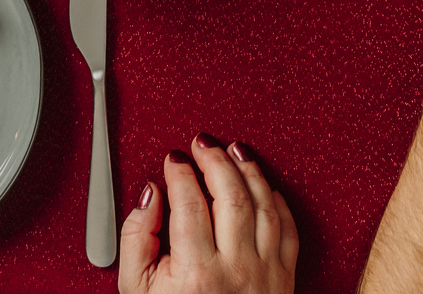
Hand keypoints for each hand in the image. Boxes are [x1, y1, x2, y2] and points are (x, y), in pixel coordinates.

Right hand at [121, 137, 297, 293]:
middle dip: (215, 159)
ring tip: (234, 151)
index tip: (173, 159)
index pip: (189, 201)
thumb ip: (136, 238)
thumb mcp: (136, 290)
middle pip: (231, 194)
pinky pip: (287, 227)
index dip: (179, 171)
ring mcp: (265, 273)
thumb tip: (150, 195)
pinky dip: (275, 200)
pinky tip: (262, 186)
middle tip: (203, 143)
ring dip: (249, 170)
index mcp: (196, 273)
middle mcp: (236, 270)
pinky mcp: (284, 279)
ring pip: (264, 204)